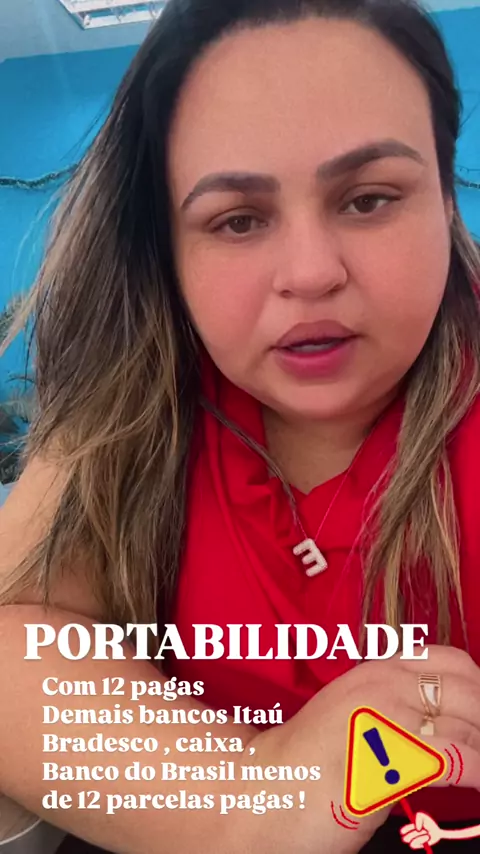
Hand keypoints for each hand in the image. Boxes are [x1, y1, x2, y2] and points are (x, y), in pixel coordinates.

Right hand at [254, 645, 479, 853]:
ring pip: (468, 721)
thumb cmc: (306, 766)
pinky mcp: (390, 757)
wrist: (263, 791)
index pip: (451, 662)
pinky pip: (456, 759)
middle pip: (468, 688)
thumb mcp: (356, 722)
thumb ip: (395, 714)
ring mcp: (387, 716)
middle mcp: (384, 683)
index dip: (477, 688)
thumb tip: (440, 727)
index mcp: (376, 671)